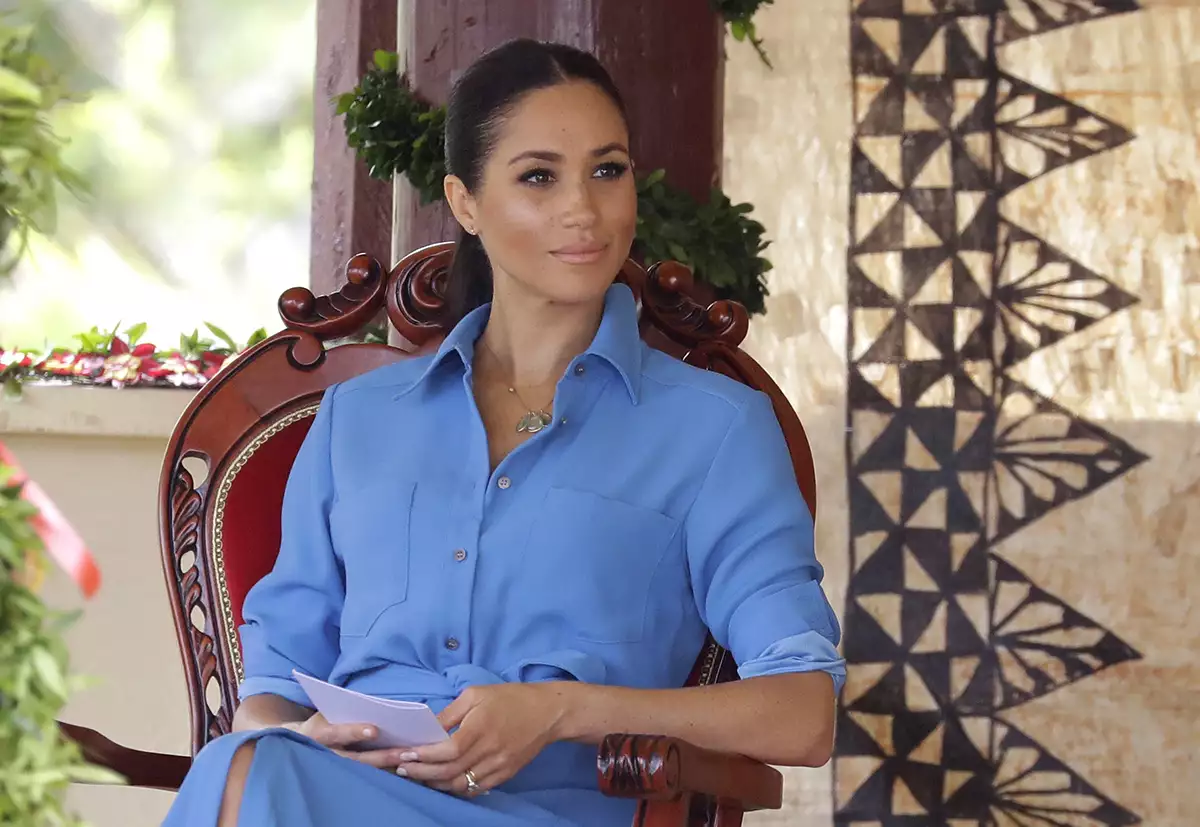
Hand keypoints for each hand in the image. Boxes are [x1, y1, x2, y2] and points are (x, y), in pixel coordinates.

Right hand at [283, 712, 411, 770]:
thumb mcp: (325, 712)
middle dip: (380, 756)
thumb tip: (375, 701)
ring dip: (386, 768)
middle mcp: (325, 755)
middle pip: (355, 759)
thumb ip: (345, 709)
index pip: (336, 733)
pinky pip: (365, 779)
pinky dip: (383, 775)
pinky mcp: (342, 779)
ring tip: (407, 762)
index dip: (354, 732)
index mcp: (318, 734)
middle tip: (403, 753)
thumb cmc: (320, 723)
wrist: (297, 745)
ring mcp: (333, 770)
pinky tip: (403, 772)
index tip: (374, 731)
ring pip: (362, 772)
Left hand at [396, 683, 569, 794]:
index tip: (404, 754)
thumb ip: (450, 712)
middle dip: (421, 772)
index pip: (447, 750)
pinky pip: (475, 789)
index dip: (424, 755)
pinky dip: (455, 788)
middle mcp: (490, 750)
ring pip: (460, 784)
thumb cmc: (510, 698)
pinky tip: (442, 782)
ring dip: (435, 783)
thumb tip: (427, 728)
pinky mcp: (505, 775)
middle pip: (450, 771)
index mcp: (481, 727)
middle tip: (402, 768)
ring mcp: (498, 766)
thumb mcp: (477, 694)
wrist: (548, 713)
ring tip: (418, 776)